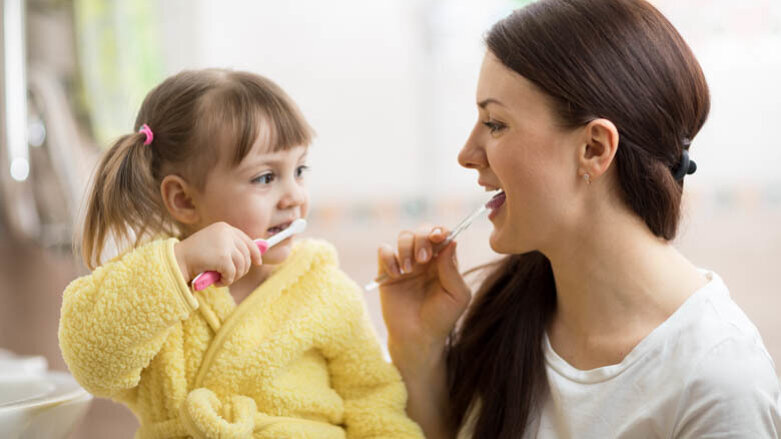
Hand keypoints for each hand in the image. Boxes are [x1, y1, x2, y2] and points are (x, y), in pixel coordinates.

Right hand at [174, 222, 262, 286]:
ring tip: (221, 279)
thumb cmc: (193, 256)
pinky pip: (232, 274)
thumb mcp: (213, 245)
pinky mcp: (223, 257)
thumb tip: (255, 256)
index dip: (254, 251)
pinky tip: (217, 282)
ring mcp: (225, 244)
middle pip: (246, 254)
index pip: (246, 240)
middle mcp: (226, 233)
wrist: (176, 260)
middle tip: (232, 277)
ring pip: (241, 266)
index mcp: (224, 227)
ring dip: (233, 277)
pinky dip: (226, 281)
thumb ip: (230, 247)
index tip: (258, 262)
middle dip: (242, 269)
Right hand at [376, 226, 471, 365]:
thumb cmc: (441, 318)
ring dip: (406, 248)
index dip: (440, 231)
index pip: (442, 234)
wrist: (418, 338)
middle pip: (422, 231)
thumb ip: (453, 269)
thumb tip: (451, 241)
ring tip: (408, 270)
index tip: (438, 237)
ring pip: (403, 236)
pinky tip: (396, 274)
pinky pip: (383, 251)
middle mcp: (425, 259)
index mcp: (444, 261)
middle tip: (424, 258)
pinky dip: (388, 257)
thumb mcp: (457, 295)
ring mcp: (406, 264)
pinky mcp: (387, 272)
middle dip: (422, 238)